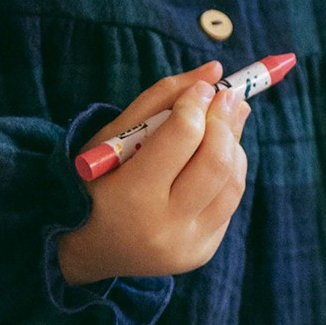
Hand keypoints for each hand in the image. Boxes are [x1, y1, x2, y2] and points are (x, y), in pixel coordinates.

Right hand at [54, 62, 249, 282]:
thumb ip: (161, 98)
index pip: (183, 136)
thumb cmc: (98, 180)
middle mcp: (164, 226)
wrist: (92, 247)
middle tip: (227, 96)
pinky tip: (214, 157)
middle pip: (216, 161)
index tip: (204, 87)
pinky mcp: (204, 252)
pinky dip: (229, 171)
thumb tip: (215, 72)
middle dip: (226, 121)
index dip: (198, 103)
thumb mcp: (112, 137)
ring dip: (234, 144)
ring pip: (233, 181)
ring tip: (222, 124)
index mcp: (132, 196)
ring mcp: (188, 245)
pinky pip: (230, 202)